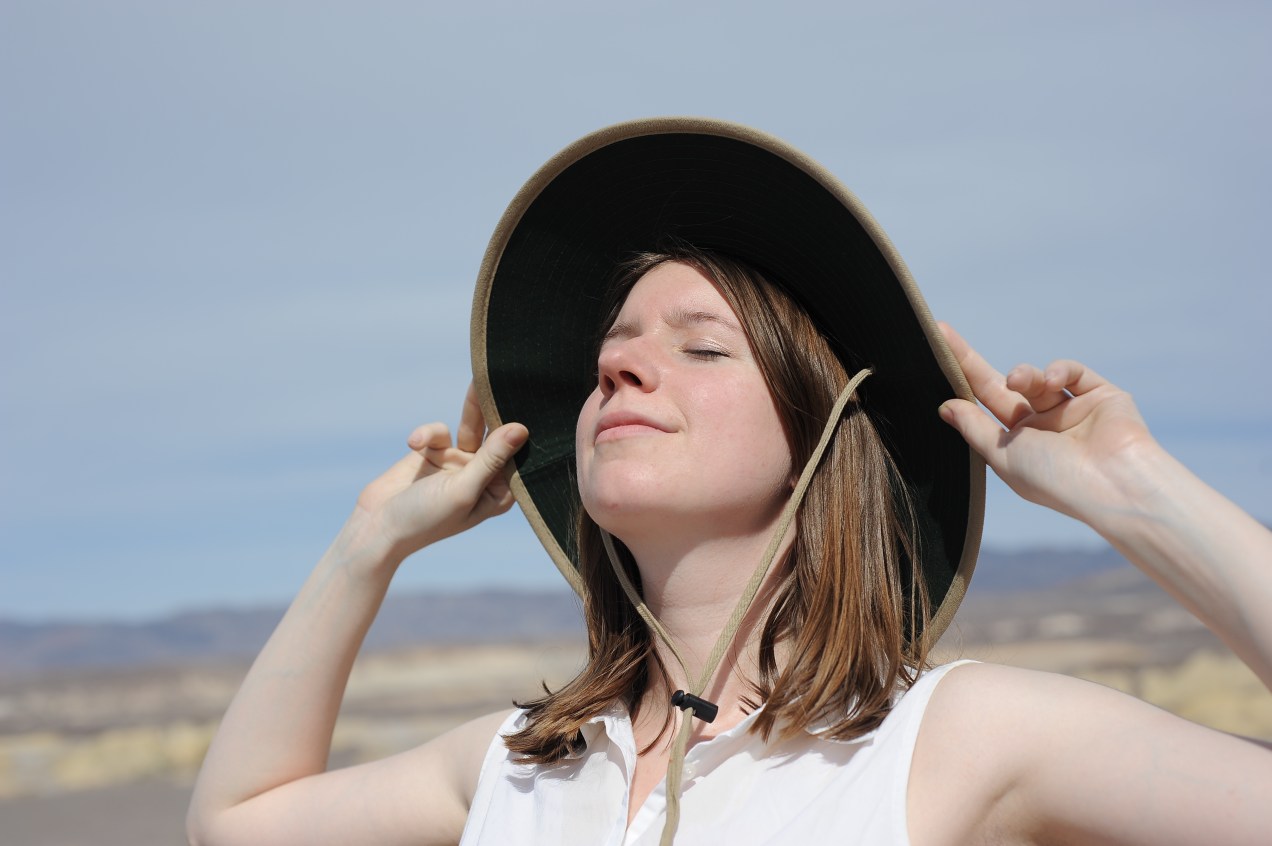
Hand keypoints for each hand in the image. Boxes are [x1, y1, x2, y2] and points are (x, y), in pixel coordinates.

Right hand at [347, 384, 527, 563]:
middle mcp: (481, 477)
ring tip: (478, 384)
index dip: (522, 432)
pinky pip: (439, 431)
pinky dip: (428, 433)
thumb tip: (521, 430)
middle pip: (497, 436)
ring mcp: (457, 464)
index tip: (531, 403)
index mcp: (497, 493)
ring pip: (472, 426)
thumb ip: (491, 459)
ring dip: (472, 409)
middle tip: (505, 381)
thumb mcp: (463, 489)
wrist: (376, 526)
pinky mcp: (433, 453)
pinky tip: (415, 444)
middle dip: (498, 411)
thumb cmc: (426, 519)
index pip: (518, 457)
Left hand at [936, 323, 1156, 523]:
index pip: (981, 409)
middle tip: (944, 335)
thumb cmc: (1054, 478)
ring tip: (1019, 381)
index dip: (959, 384)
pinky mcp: (1101, 396)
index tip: (935, 358)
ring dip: (1023, 374)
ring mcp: (1072, 411)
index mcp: (1019, 446)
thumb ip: (974, 428)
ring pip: (1036, 379)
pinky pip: (1071, 372)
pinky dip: (1059, 370)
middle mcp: (1044, 429)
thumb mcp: (1003, 454)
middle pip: (1000, 387)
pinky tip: (1053, 381)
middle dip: (971, 362)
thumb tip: (945, 407)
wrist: (1114, 483)